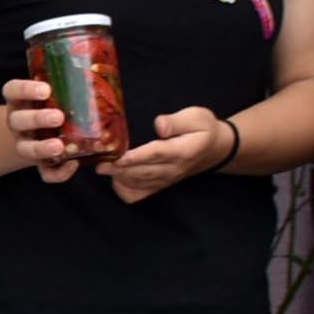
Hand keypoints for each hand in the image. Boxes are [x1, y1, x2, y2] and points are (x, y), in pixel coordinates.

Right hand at [0, 76, 82, 182]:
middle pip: (17, 120)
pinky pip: (44, 173)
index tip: (46, 89)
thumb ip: (68, 85)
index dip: (24, 90)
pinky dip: (58, 173)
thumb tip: (98, 72)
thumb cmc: (53, 104)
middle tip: (58, 117)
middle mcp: (18, 122)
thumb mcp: (55, 91)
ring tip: (59, 146)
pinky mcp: (38, 164)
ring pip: (25, 149)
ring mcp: (26, 144)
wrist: (42, 130)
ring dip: (41, 148)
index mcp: (19, 100)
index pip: (12, 91)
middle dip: (36, 119)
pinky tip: (73, 165)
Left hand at [104, 106, 233, 203]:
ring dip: (119, 177)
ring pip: (138, 183)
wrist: (214, 150)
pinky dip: (124, 189)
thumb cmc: (203, 130)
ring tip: (101, 167)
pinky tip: (114, 178)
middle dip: (120, 169)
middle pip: (143, 171)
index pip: (157, 154)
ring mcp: (165, 180)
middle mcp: (173, 169)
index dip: (137, 156)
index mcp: (182, 151)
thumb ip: (177, 122)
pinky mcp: (159, 186)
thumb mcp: (197, 118)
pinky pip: (139, 194)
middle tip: (100, 163)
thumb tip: (159, 125)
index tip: (120, 156)